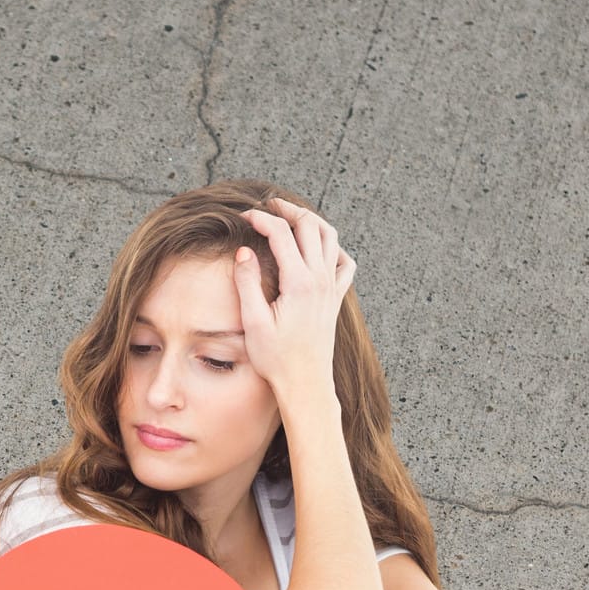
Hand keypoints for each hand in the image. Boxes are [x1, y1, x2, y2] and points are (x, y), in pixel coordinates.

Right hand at [234, 195, 355, 412]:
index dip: (262, 219)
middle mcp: (320, 280)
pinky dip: (333, 247)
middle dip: (288, 210)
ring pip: (330, 237)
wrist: (305, 383)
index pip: (281, 234)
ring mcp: (331, 287)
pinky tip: (320, 249)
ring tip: (291, 217)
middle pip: (310, 226)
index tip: (244, 217)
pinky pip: (344, 263)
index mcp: (298, 282)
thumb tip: (244, 251)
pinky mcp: (335, 298)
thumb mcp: (253, 322)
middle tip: (268, 206)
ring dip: (311, 221)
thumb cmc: (276, 358)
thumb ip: (247, 282)